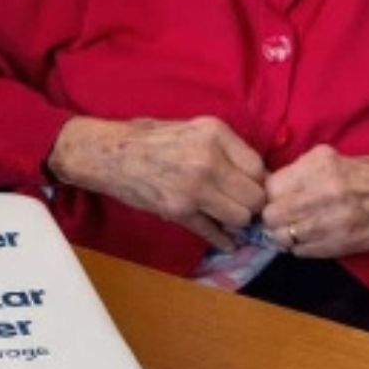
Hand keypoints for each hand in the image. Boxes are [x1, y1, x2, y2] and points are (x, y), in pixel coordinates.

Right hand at [48, 116, 266, 248]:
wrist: (109, 154)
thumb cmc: (149, 137)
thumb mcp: (193, 127)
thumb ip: (225, 147)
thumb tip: (256, 174)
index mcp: (214, 133)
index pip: (259, 168)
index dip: (258, 181)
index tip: (250, 187)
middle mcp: (208, 160)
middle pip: (254, 197)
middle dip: (251, 204)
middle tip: (241, 204)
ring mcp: (194, 189)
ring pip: (240, 217)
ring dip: (236, 220)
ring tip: (227, 216)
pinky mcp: (179, 211)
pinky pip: (213, 232)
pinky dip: (223, 240)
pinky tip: (227, 241)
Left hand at [260, 145, 368, 259]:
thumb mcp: (336, 159)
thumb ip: (303, 171)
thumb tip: (269, 185)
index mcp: (321, 165)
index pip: (270, 187)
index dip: (270, 195)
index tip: (276, 198)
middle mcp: (323, 191)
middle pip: (271, 214)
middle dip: (272, 217)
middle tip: (282, 217)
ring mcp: (331, 221)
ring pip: (282, 237)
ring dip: (284, 235)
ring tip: (296, 229)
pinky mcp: (340, 244)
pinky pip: (301, 252)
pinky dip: (301, 247)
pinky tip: (313, 239)